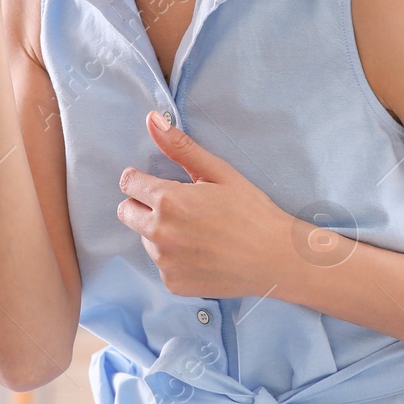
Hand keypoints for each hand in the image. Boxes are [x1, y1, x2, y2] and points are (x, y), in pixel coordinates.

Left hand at [116, 110, 293, 297]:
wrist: (276, 258)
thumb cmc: (252, 211)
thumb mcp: (219, 172)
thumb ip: (180, 147)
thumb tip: (152, 119)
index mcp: (168, 201)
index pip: (128, 183)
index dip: (142, 180)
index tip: (158, 183)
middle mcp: (160, 233)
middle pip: (127, 212)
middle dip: (144, 205)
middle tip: (179, 207)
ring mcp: (165, 262)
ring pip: (145, 238)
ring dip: (160, 232)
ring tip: (196, 232)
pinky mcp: (173, 283)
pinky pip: (161, 264)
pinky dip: (174, 258)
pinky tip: (201, 253)